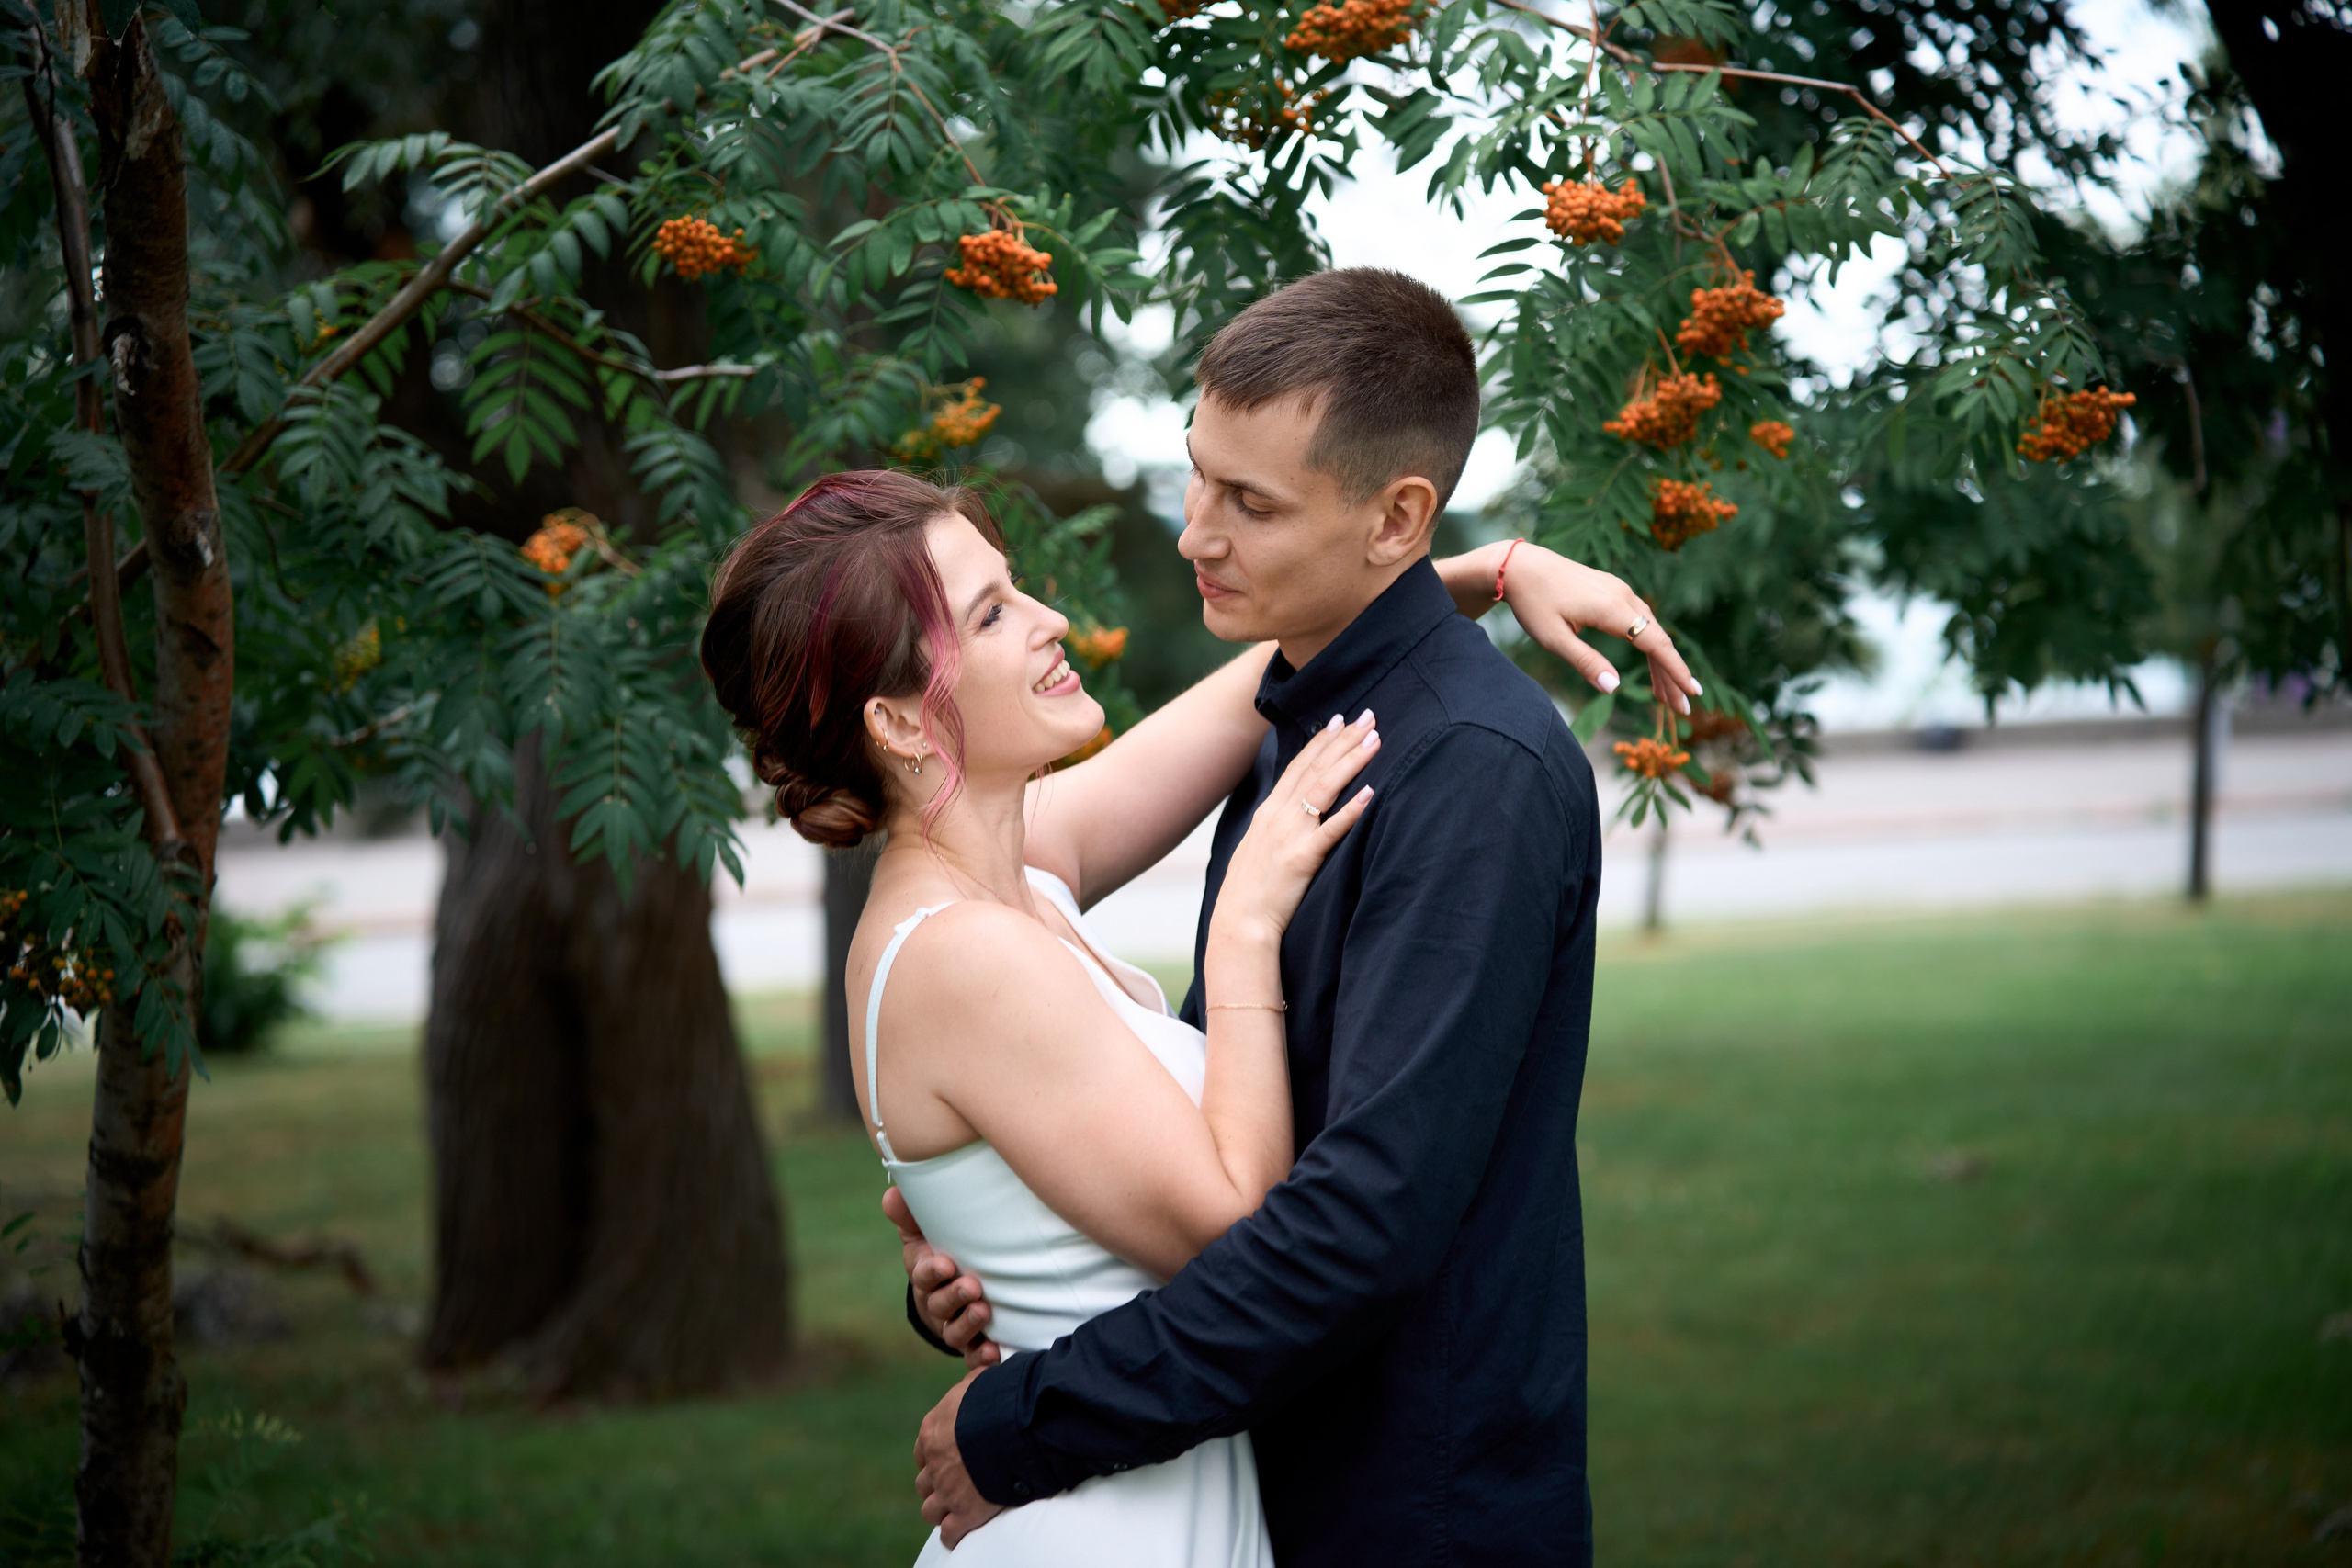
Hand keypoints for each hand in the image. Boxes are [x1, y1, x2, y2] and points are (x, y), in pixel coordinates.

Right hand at [885, 1187, 998, 1367]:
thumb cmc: (940, 1251)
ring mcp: (953, 1325)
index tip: (946, 1264)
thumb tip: (893, 1193)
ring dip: (968, 1324)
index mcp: (925, 1275)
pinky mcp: (971, 1344)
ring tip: (983, 1311)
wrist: (952, 1286)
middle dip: (954, 1297)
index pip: (923, 1275)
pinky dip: (980, 1356)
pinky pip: (973, 1354)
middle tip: (972, 1286)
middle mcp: (936, 1303)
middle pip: (939, 1306)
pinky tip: (993, 1352)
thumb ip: (910, 1214)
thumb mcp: (924, 1232)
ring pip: (954, 1333)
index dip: (932, 1272)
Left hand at [916, 1368, 1006, 1545]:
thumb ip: (973, 1384)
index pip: (921, 1451)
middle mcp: (934, 1462)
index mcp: (933, 1430)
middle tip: (954, 1484)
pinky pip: (949, 1533)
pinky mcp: (965, 1512)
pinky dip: (953, 1533)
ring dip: (941, 1510)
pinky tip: (960, 1531)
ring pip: (930, 1510)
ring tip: (956, 1509)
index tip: (947, 1458)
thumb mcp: (981, 1381)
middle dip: (937, 1484)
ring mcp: (948, 1490)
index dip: (934, 1457)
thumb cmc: (1001, 1397)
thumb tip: (981, 1369)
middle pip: (924, 1482)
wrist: (1015, 1426)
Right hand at [1211, 711, 1378, 949]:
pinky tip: (1370, 793)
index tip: (1341, 719)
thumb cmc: (1252, 892)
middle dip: (1343, 740)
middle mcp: (1278, 817)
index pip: (1299, 767)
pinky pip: (1330, 830)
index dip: (1321, 741)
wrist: (1239, 924)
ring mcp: (1289, 836)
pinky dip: (1350, 810)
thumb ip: (1278, 826)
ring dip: (1350, 761)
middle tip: (1369, 716)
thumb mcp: (1260, 848)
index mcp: (1269, 812)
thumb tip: (1295, 813)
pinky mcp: (1302, 859)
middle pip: (1315, 769)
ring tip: (1374, 741)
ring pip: (1324, 789)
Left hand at [1492, 543, 1702, 713]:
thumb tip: (1613, 688)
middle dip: (1672, 675)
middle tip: (1682, 708)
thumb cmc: (1533, 603)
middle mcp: (1622, 595)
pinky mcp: (1613, 590)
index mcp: (1611, 608)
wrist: (1520, 565)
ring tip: (1664, 695)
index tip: (1692, 694)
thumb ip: (1585, 662)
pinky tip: (1650, 662)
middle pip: (1658, 639)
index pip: (1654, 643)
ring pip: (1651, 630)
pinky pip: (1640, 620)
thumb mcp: (1553, 638)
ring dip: (1661, 662)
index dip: (1675, 670)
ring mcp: (1620, 590)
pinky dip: (1648, 643)